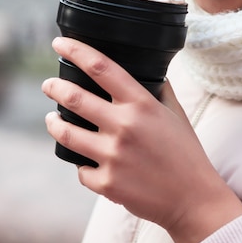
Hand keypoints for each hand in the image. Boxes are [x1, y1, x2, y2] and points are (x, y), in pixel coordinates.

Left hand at [42, 37, 241, 242]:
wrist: (193, 199)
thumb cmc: (185, 152)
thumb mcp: (176, 112)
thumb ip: (159, 89)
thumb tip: (148, 69)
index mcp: (141, 104)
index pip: (102, 67)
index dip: (76, 51)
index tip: (60, 43)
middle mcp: (124, 126)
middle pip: (74, 98)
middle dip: (54, 87)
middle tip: (48, 85)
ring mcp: (113, 156)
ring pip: (66, 133)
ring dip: (54, 123)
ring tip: (52, 119)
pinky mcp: (107, 183)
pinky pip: (80, 169)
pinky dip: (81, 164)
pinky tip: (84, 160)